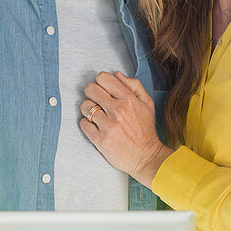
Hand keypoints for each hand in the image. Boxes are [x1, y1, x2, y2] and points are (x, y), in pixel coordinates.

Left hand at [80, 70, 171, 187]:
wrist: (146, 156)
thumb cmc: (145, 129)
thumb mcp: (147, 103)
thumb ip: (134, 85)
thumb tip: (116, 74)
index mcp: (128, 99)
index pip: (102, 78)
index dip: (100, 81)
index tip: (103, 89)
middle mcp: (117, 111)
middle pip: (90, 89)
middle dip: (92, 93)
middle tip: (97, 100)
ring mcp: (108, 126)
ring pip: (84, 106)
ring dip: (88, 109)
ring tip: (97, 115)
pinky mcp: (100, 140)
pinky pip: (83, 123)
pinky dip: (87, 124)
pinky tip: (96, 126)